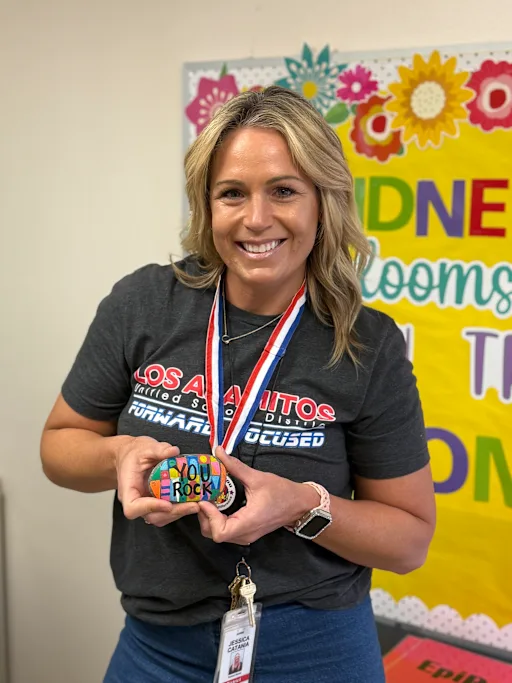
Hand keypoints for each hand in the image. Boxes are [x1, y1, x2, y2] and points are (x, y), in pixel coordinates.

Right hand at [114, 436, 198, 525]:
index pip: (133, 508)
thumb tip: (174, 451)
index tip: (167, 503)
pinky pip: (167, 512)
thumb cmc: (134, 453)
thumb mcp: (145, 448)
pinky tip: (193, 501)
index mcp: (128, 489)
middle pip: (152, 516)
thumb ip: (159, 449)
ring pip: (161, 517)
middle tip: (193, 505)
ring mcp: (147, 504)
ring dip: (179, 512)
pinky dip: (180, 508)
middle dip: (174, 512)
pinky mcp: (157, 502)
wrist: (130, 455)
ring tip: (197, 504)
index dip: (150, 508)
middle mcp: (137, 501)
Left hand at [197, 447, 318, 544]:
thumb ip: (235, 466)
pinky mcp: (246, 533)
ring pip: (218, 534)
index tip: (206, 499)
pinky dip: (217, 520)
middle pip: (214, 534)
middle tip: (203, 497)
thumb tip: (218, 451)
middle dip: (205, 517)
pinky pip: (226, 531)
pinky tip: (218, 504)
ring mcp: (246, 536)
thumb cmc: (282, 492)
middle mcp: (245, 534)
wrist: (300, 504)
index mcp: (248, 522)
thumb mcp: (257, 477)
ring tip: (209, 499)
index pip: (220, 532)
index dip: (209, 517)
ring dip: (210, 519)